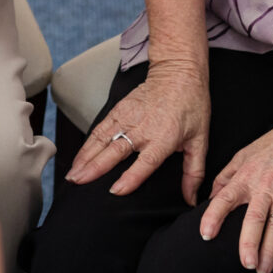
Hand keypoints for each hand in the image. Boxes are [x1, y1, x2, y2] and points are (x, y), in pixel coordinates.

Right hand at [67, 62, 208, 202]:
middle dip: (94, 168)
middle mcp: (142, 129)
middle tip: (78, 183)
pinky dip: (87, 144)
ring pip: (102, 140)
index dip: (131, 177)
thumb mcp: (200, 140)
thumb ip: (194, 172)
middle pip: (115, 151)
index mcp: (164, 138)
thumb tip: (191, 199)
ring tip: (72, 175)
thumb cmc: (192, 107)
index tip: (115, 191)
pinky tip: (78, 158)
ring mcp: (127, 117)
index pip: (146, 162)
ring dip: (85, 158)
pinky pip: (99, 129)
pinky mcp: (118, 109)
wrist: (178, 73)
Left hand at [198, 103, 272, 272]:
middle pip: (254, 219)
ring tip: (262, 268)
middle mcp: (267, 185)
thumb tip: (211, 196)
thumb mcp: (248, 152)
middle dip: (248, 243)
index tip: (205, 235)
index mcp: (248, 175)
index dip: (213, 216)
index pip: (225, 198)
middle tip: (245, 263)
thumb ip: (228, 174)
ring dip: (270, 250)